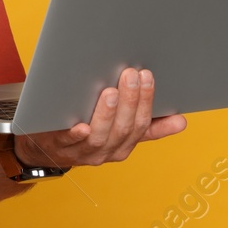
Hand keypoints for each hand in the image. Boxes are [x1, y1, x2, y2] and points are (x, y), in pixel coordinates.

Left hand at [14, 67, 185, 169]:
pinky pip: (68, 143)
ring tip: (110, 92)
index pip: (142, 125)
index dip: (147, 102)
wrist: (46, 149)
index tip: (148, 77)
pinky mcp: (58, 148)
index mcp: (124, 145)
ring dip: (107, 114)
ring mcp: (83, 152)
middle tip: (131, 75)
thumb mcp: (120, 131)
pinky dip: (76, 135)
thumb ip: (148, 126)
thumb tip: (181, 121)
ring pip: (100, 136)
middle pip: (123, 129)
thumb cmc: (87, 133)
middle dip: (130, 101)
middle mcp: (106, 151)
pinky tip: (80, 126)